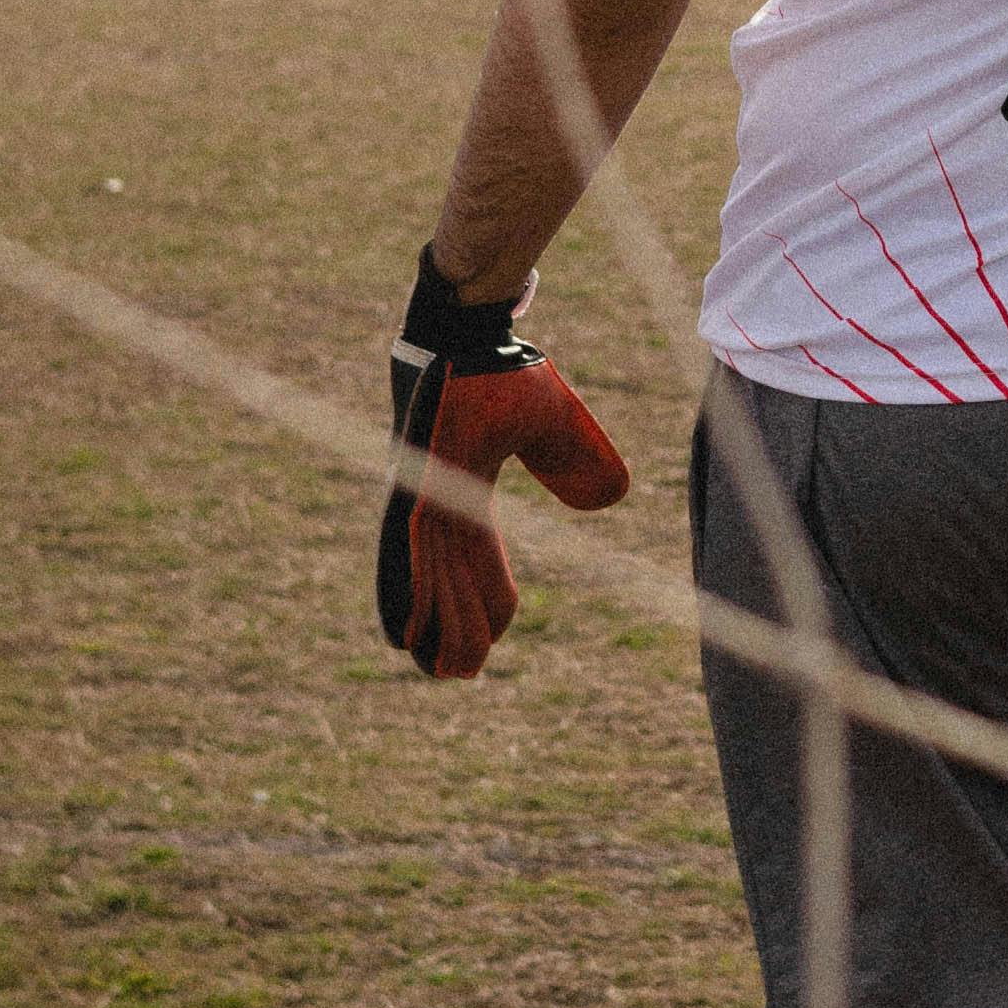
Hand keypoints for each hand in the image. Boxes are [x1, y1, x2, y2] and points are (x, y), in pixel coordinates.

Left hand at [378, 248, 628, 679]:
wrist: (465, 331)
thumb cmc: (502, 366)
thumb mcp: (554, 421)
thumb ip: (575, 460)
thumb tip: (609, 500)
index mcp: (466, 485)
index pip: (478, 556)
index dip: (488, 597)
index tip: (495, 635)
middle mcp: (437, 496)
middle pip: (447, 578)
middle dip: (457, 627)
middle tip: (458, 675)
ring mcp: (420, 493)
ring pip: (427, 577)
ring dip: (432, 625)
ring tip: (434, 671)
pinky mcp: (409, 487)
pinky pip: (407, 555)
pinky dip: (404, 595)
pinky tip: (398, 632)